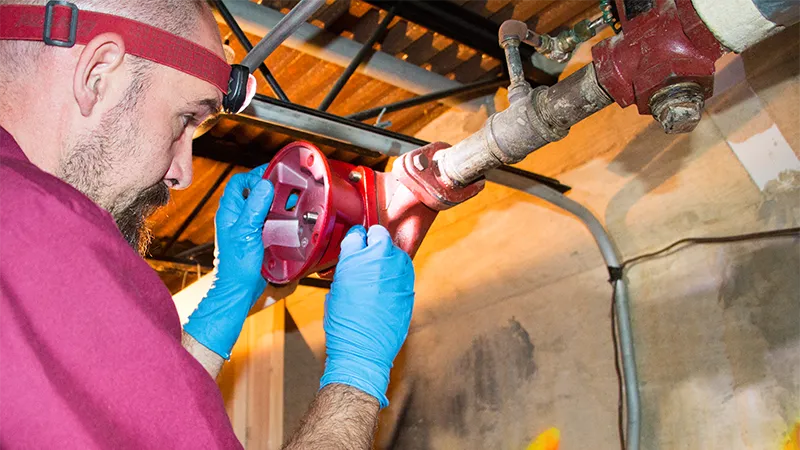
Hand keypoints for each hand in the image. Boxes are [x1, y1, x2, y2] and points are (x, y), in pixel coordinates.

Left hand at [183, 164, 273, 358]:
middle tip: (287, 186)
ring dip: (275, 201)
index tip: (273, 176)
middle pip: (252, 191)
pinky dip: (278, 216)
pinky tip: (289, 219)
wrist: (239, 289)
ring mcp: (246, 227)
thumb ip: (255, 207)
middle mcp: (237, 216)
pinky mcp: (256, 237)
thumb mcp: (247, 231)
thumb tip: (265, 185)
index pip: (239, 182)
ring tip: (291, 200)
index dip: (255, 175)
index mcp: (230, 211)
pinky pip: (267, 220)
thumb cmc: (237, 263)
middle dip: (269, 186)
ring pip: (261, 205)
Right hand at [320, 225, 414, 407]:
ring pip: (395, 250)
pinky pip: (404, 270)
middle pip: (379, 235)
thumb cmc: (344, 324)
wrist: (364, 350)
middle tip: (369, 251)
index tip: (356, 242)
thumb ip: (347, 269)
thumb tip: (354, 261)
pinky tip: (388, 285)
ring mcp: (397, 271)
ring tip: (379, 271)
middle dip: (373, 241)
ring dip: (388, 256)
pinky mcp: (409, 285)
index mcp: (353, 259)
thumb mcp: (335, 290)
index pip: (357, 234)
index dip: (355, 238)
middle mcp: (378, 260)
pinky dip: (397, 273)